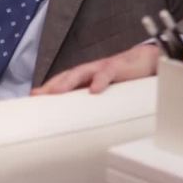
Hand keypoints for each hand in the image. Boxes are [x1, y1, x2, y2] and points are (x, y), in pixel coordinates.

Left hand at [30, 44, 161, 95]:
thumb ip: (94, 102)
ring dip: (68, 82)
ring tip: (57, 92)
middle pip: (67, 76)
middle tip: (37, 95)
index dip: (48, 89)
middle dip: (51, 86)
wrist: (149, 60)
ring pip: (82, 72)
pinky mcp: (119, 66)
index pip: (63, 82)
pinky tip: (94, 89)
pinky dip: (100, 80)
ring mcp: (103, 67)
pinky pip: (107, 73)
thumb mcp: (108, 90)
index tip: (32, 99)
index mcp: (87, 77)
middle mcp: (91, 70)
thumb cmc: (126, 77)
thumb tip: (82, 122)